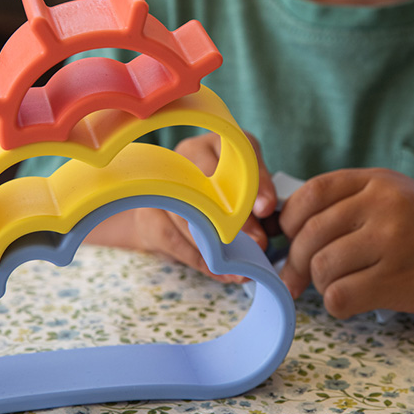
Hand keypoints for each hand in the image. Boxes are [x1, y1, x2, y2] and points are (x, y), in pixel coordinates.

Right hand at [133, 132, 276, 282]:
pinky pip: (170, 237)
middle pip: (205, 184)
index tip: (266, 210)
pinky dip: (196, 258)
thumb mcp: (248, 187)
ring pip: (185, 213)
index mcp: (216, 142)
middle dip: (233, 220)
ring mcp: (160, 183)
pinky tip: (217, 270)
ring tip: (240, 266)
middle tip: (256, 244)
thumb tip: (264, 209)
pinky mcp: (147, 213)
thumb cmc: (223, 195)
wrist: (177, 211)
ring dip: (214, 245)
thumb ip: (261, 192)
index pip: (235, 154)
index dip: (253, 182)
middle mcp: (184, 154)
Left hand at [278, 168, 413, 318]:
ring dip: (321, 286)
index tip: (292, 241)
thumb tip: (286, 235)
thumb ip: (349, 206)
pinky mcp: (399, 279)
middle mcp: (383, 205)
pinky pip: (340, 297)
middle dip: (298, 262)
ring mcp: (392, 241)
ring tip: (340, 287)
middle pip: (310, 235)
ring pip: (322, 268)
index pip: (309, 195)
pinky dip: (337, 306)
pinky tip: (353, 302)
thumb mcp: (397, 198)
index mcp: (377, 181)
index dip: (291, 222)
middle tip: (303, 279)